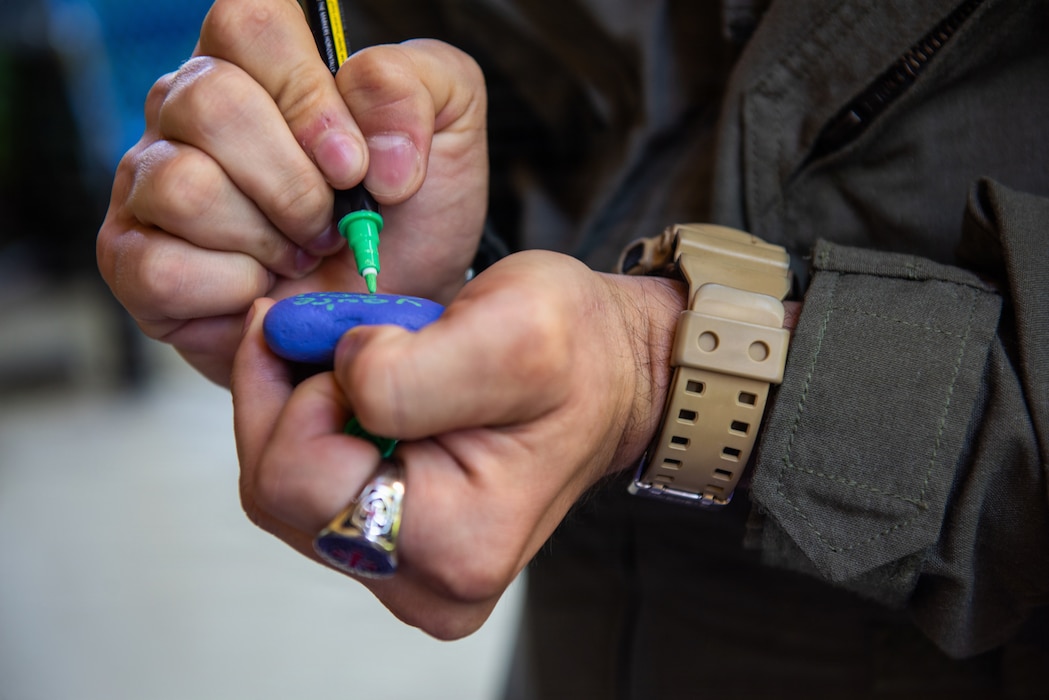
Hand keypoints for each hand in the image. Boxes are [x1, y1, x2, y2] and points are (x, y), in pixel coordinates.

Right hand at [97, 0, 487, 384]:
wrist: (389, 312)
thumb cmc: (409, 218)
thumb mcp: (447, 131)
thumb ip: (416, 90)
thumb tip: (372, 145)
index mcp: (258, 63)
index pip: (247, 22)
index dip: (305, 93)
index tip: (353, 162)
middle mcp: (189, 109)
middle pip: (211, 103)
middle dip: (296, 183)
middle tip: (333, 222)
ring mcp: (151, 182)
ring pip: (184, 185)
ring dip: (268, 237)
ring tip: (301, 254)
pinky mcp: (133, 260)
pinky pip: (161, 266)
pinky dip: (231, 291)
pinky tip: (260, 290)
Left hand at [231, 251, 684, 637]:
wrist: (606, 375)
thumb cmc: (576, 354)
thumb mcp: (514, 331)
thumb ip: (411, 370)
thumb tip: (331, 380)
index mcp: (459, 544)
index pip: (297, 481)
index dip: (306, 393)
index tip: (354, 338)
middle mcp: (427, 582)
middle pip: (277, 494)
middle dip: (289, 396)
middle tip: (334, 331)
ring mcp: (405, 572)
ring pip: (282, 492)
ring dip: (298, 406)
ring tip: (360, 355)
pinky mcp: (390, 551)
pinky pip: (303, 494)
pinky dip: (310, 427)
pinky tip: (349, 385)